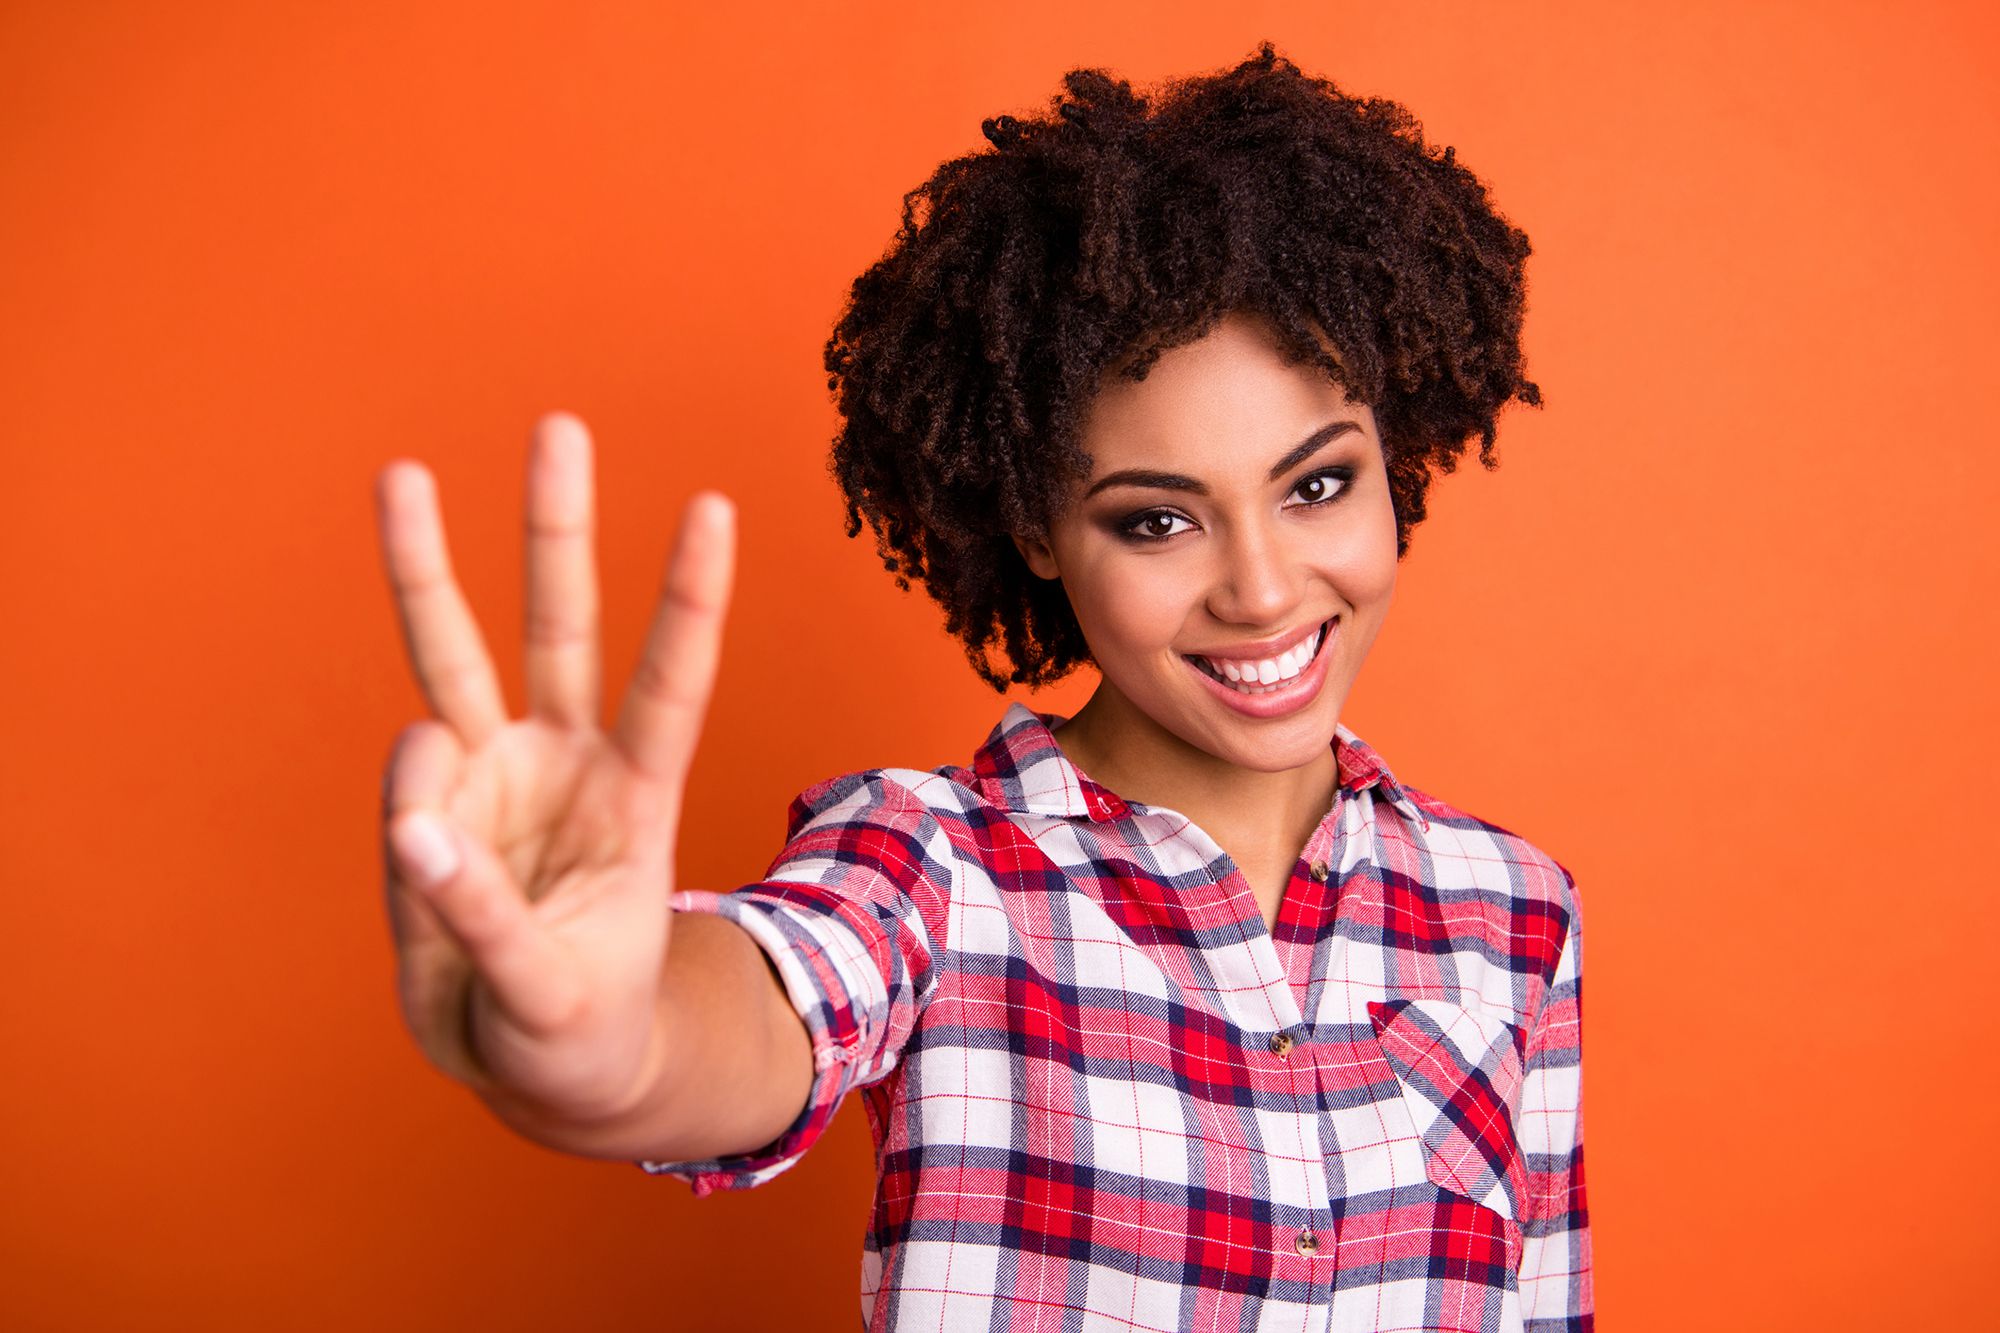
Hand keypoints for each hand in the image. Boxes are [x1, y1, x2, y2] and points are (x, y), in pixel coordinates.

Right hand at [374, 412, 731, 1126]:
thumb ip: (484, 916)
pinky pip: (411, 780)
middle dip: (557, 530)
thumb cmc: (577, 1027)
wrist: (546, 1065)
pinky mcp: (437, 808)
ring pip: (456, 656)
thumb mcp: (551, 998)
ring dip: (427, 565)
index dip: (690, 600)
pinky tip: (426, 847)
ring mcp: (496, 778)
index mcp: (636, 802)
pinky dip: (410, 807)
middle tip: (560, 425)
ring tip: (403, 474)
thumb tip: (415, 823)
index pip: (671, 685)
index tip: (713, 506)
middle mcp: (566, 765)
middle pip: (560, 629)